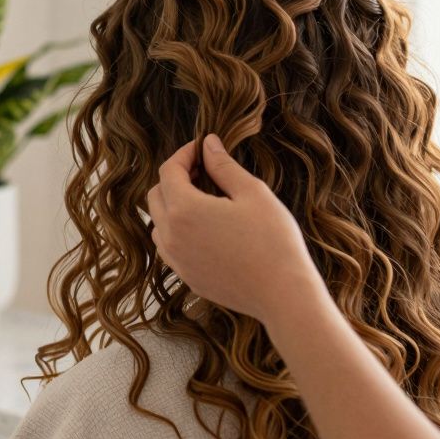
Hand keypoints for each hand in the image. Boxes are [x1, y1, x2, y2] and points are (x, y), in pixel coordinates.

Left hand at [147, 134, 318, 324]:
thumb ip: (224, 166)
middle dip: (175, 177)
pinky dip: (178, 231)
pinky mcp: (186, 277)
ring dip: (172, 205)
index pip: (169, 170)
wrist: (283, 294)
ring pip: (158, 223)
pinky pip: (169, 247)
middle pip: (156, 195)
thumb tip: (208, 144)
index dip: (184, 154)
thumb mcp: (252, 193)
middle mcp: (171, 236)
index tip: (201, 148)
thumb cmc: (273, 240)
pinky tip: (205, 229)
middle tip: (204, 170)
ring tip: (204, 199)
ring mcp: (176, 260)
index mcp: (184, 209)